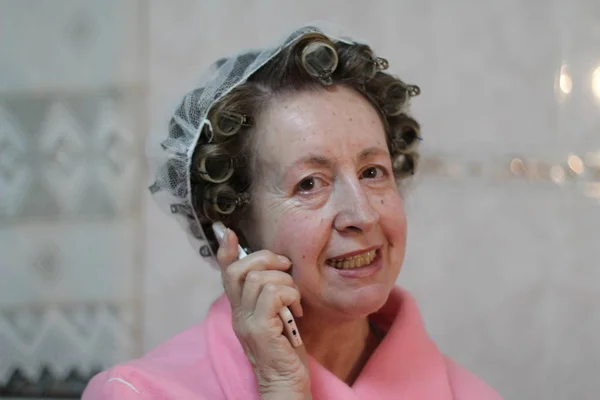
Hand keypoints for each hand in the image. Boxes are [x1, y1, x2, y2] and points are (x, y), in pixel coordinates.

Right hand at [216, 228, 310, 398]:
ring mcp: (246, 321)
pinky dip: (290, 295)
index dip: (226, 251)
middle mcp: (238, 313)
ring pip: (260, 278)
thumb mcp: (276, 317)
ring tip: (295, 300)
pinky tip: (296, 311)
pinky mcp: (259, 329)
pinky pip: (273, 294)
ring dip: (285, 282)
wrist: (285, 384)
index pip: (227, 274)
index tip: (229, 233)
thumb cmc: (285, 351)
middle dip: (266, 258)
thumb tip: (279, 269)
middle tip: (286, 269)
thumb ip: (270, 296)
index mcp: (240, 309)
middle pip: (240, 268)